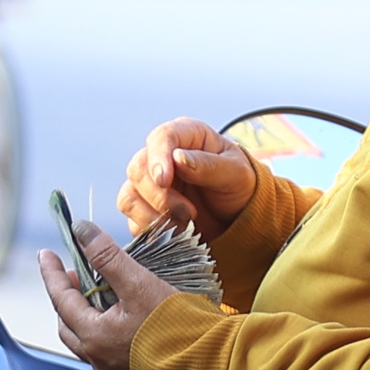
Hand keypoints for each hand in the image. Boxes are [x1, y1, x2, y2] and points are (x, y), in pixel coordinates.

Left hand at [38, 220, 174, 369]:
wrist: (211, 368)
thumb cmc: (177, 328)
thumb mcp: (139, 283)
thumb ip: (108, 256)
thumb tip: (81, 231)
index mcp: (94, 336)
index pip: (61, 298)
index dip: (51, 273)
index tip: (45, 255)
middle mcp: (98, 359)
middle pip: (68, 324)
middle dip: (66, 298)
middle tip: (75, 275)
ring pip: (87, 341)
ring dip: (85, 317)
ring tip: (99, 296)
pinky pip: (107, 354)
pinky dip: (105, 333)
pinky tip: (121, 322)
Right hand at [118, 118, 257, 241]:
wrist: (239, 216)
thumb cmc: (239, 186)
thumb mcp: (236, 174)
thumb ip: (209, 165)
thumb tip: (178, 158)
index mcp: (186, 136)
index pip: (161, 138)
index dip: (158, 158)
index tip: (164, 180)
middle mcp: (162, 157)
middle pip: (138, 169)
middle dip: (160, 196)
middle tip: (188, 213)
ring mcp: (150, 184)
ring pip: (129, 196)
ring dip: (153, 216)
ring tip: (183, 226)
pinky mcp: (145, 209)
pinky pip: (132, 220)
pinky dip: (151, 230)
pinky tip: (174, 233)